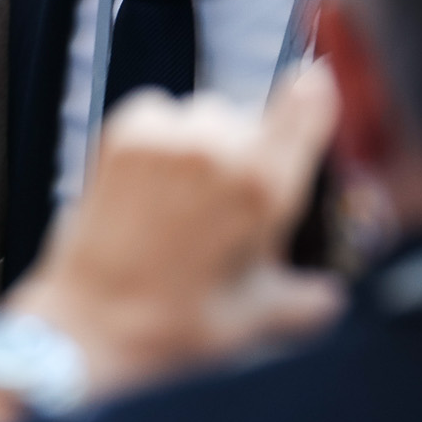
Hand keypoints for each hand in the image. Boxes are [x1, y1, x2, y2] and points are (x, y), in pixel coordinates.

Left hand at [8, 66, 344, 400]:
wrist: (92, 327)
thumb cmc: (177, 327)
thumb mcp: (261, 316)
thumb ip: (310, 298)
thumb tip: (328, 295)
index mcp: (264, 185)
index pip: (308, 100)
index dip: (313, 95)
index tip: (312, 94)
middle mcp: (217, 149)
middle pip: (250, 117)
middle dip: (246, 152)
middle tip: (226, 206)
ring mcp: (167, 138)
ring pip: (204, 114)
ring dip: (203, 143)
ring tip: (185, 201)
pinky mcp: (122, 135)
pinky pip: (159, 113)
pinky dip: (162, 138)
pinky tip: (154, 185)